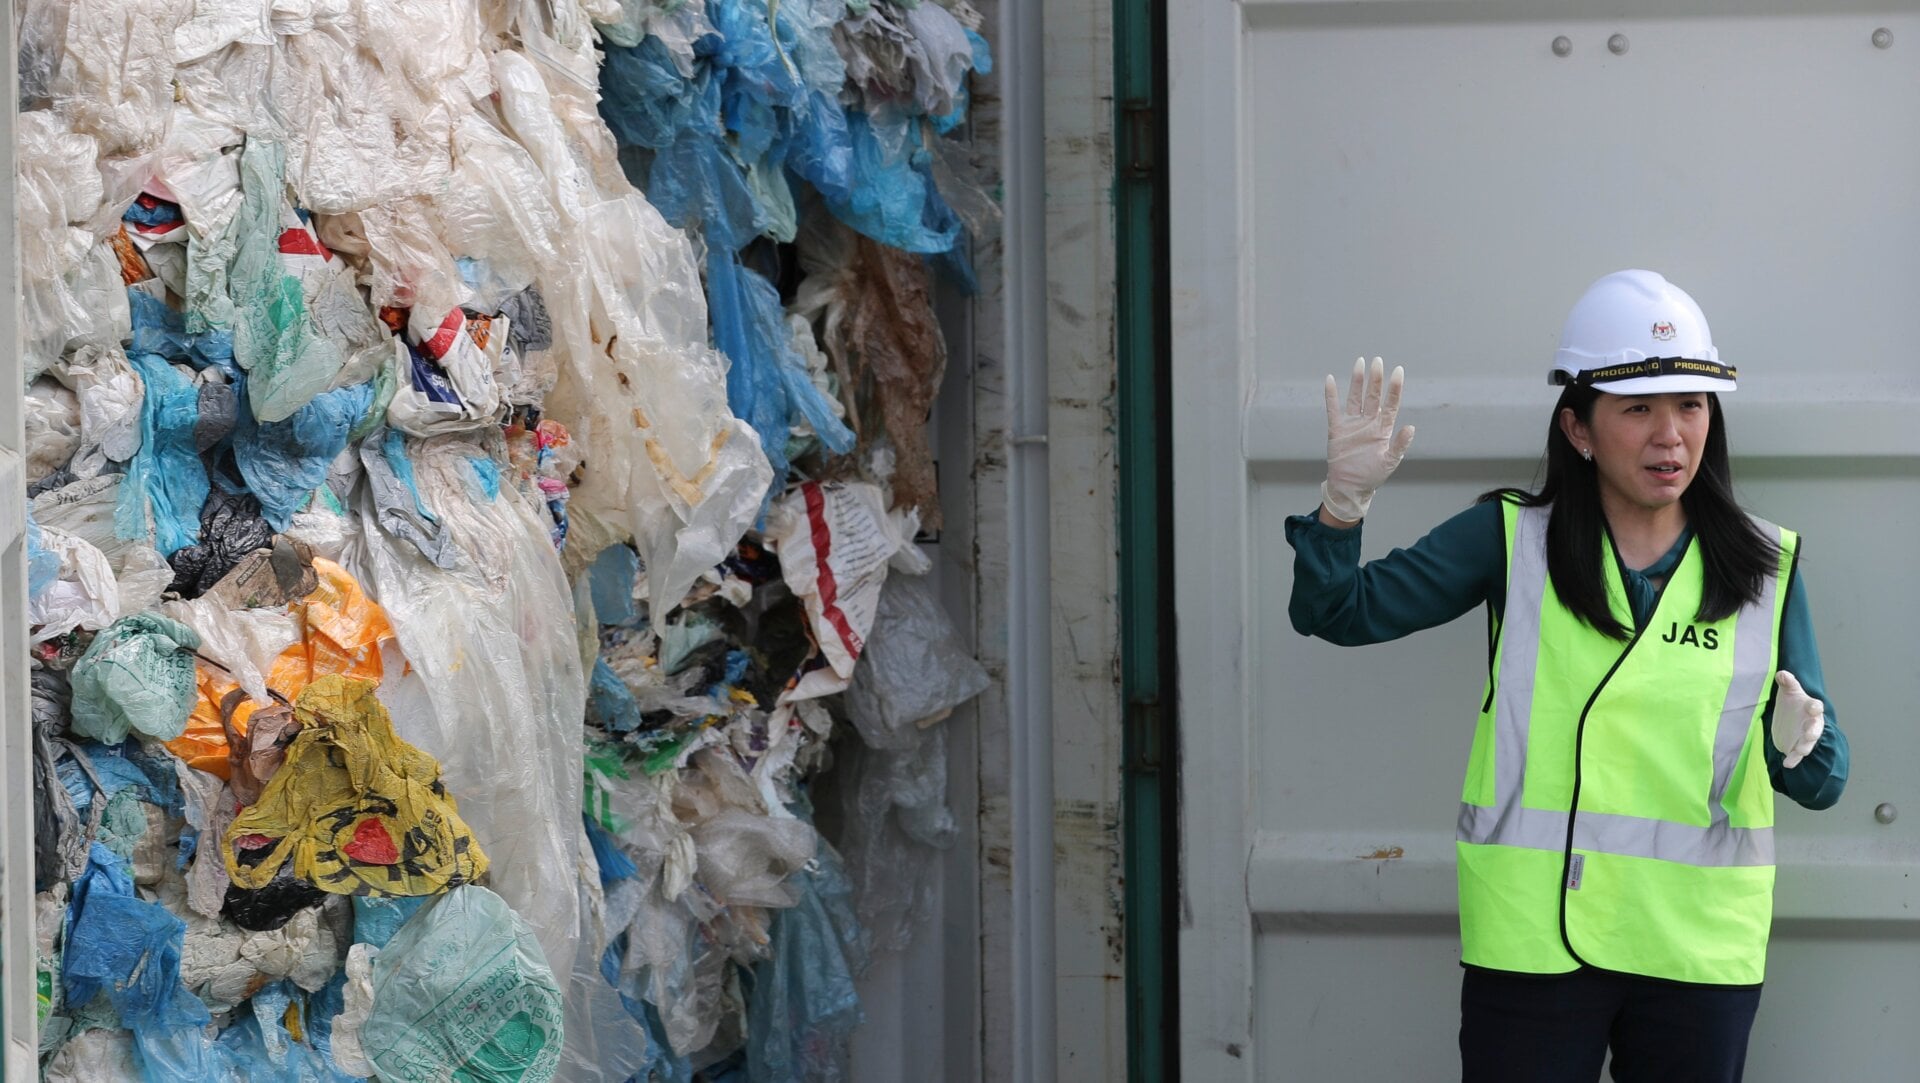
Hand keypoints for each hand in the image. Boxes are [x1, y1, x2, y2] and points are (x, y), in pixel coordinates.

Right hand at [1322, 357, 1415, 522]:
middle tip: (1377, 361)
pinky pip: (1333, 409)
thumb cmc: (1372, 476)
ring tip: (1359, 363)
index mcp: (1383, 428)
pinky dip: (1331, 395)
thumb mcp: (1390, 462)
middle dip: (1375, 379)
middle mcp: (1368, 422)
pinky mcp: (1337, 429)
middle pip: (1373, 396)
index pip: (1390, 403)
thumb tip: (1410, 427)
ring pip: (1355, 397)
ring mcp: (1352, 424)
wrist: (1350, 487)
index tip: (1397, 371)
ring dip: (1357, 381)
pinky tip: (1329, 380)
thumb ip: (1400, 444)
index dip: (1394, 388)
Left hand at [1772, 670, 1824, 769]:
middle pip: (1816, 728)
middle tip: (1810, 735)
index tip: (1813, 708)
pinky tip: (1787, 764)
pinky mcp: (1797, 746)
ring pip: (1809, 743)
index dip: (1815, 707)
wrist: (1789, 719)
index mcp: (1811, 707)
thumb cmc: (1792, 702)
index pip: (1816, 706)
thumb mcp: (1788, 691)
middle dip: (1814, 731)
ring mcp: (1805, 736)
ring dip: (1805, 747)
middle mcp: (1811, 723)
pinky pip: (1797, 754)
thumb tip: (1782, 673)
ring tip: (1800, 751)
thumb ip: (1787, 682)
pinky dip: (1794, 759)